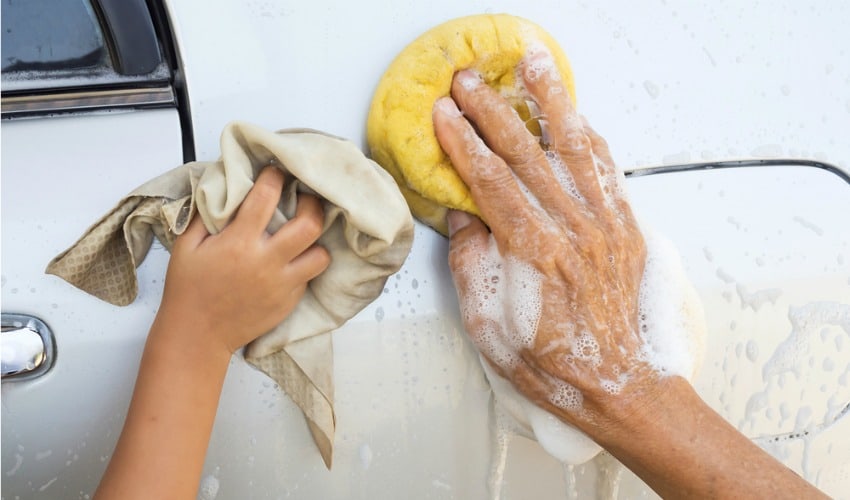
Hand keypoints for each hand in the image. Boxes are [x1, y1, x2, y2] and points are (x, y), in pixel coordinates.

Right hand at [157, 166, 330, 354]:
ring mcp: (282, 284)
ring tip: (305, 233)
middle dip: (312, 205)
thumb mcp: (186, 247)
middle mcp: (266, 262)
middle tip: (305, 199)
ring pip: (321, 255)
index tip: (276, 172)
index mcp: (239, 243)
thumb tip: (220, 189)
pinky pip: (309, 277)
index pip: (267, 197)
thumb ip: (204, 216)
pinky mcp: (289, 302)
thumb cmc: (189, 290)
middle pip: (310, 224)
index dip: (275, 177)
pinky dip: (305, 264)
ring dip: (316, 240)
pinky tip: (293, 259)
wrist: (198, 335)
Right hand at [432, 49, 651, 434]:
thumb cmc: (554, 365)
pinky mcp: (626, 227)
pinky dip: (589, 135)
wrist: (621, 385)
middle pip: (525, 153)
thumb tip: (462, 218)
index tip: (443, 114)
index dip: (463, 142)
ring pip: (573, 146)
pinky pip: (607, 168)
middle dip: (492, 110)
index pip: (490, 181)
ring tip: (533, 64)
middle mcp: (573, 229)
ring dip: (550, 100)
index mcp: (534, 253)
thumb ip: (471, 265)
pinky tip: (576, 113)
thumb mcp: (489, 327)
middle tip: (469, 79)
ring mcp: (605, 224)